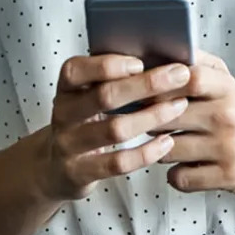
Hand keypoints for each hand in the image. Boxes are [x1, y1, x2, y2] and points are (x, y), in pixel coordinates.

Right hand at [33, 54, 191, 200]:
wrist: (55, 168)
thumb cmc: (85, 123)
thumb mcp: (89, 97)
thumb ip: (114, 80)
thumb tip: (161, 62)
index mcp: (66, 88)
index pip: (75, 70)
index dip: (108, 65)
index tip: (141, 62)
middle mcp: (64, 114)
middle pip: (104, 96)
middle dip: (146, 84)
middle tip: (180, 75)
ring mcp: (69, 144)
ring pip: (114, 129)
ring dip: (152, 116)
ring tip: (180, 106)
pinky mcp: (80, 172)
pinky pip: (118, 162)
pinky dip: (146, 152)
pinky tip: (167, 141)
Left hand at [152, 51, 234, 195]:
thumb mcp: (225, 84)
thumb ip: (196, 64)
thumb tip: (159, 51)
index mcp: (226, 89)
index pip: (188, 77)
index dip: (159, 84)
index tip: (146, 92)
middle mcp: (228, 116)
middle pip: (167, 116)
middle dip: (149, 122)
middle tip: (149, 124)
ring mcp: (229, 147)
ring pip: (168, 150)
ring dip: (161, 151)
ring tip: (170, 146)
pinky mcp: (229, 175)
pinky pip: (180, 178)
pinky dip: (176, 176)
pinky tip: (185, 167)